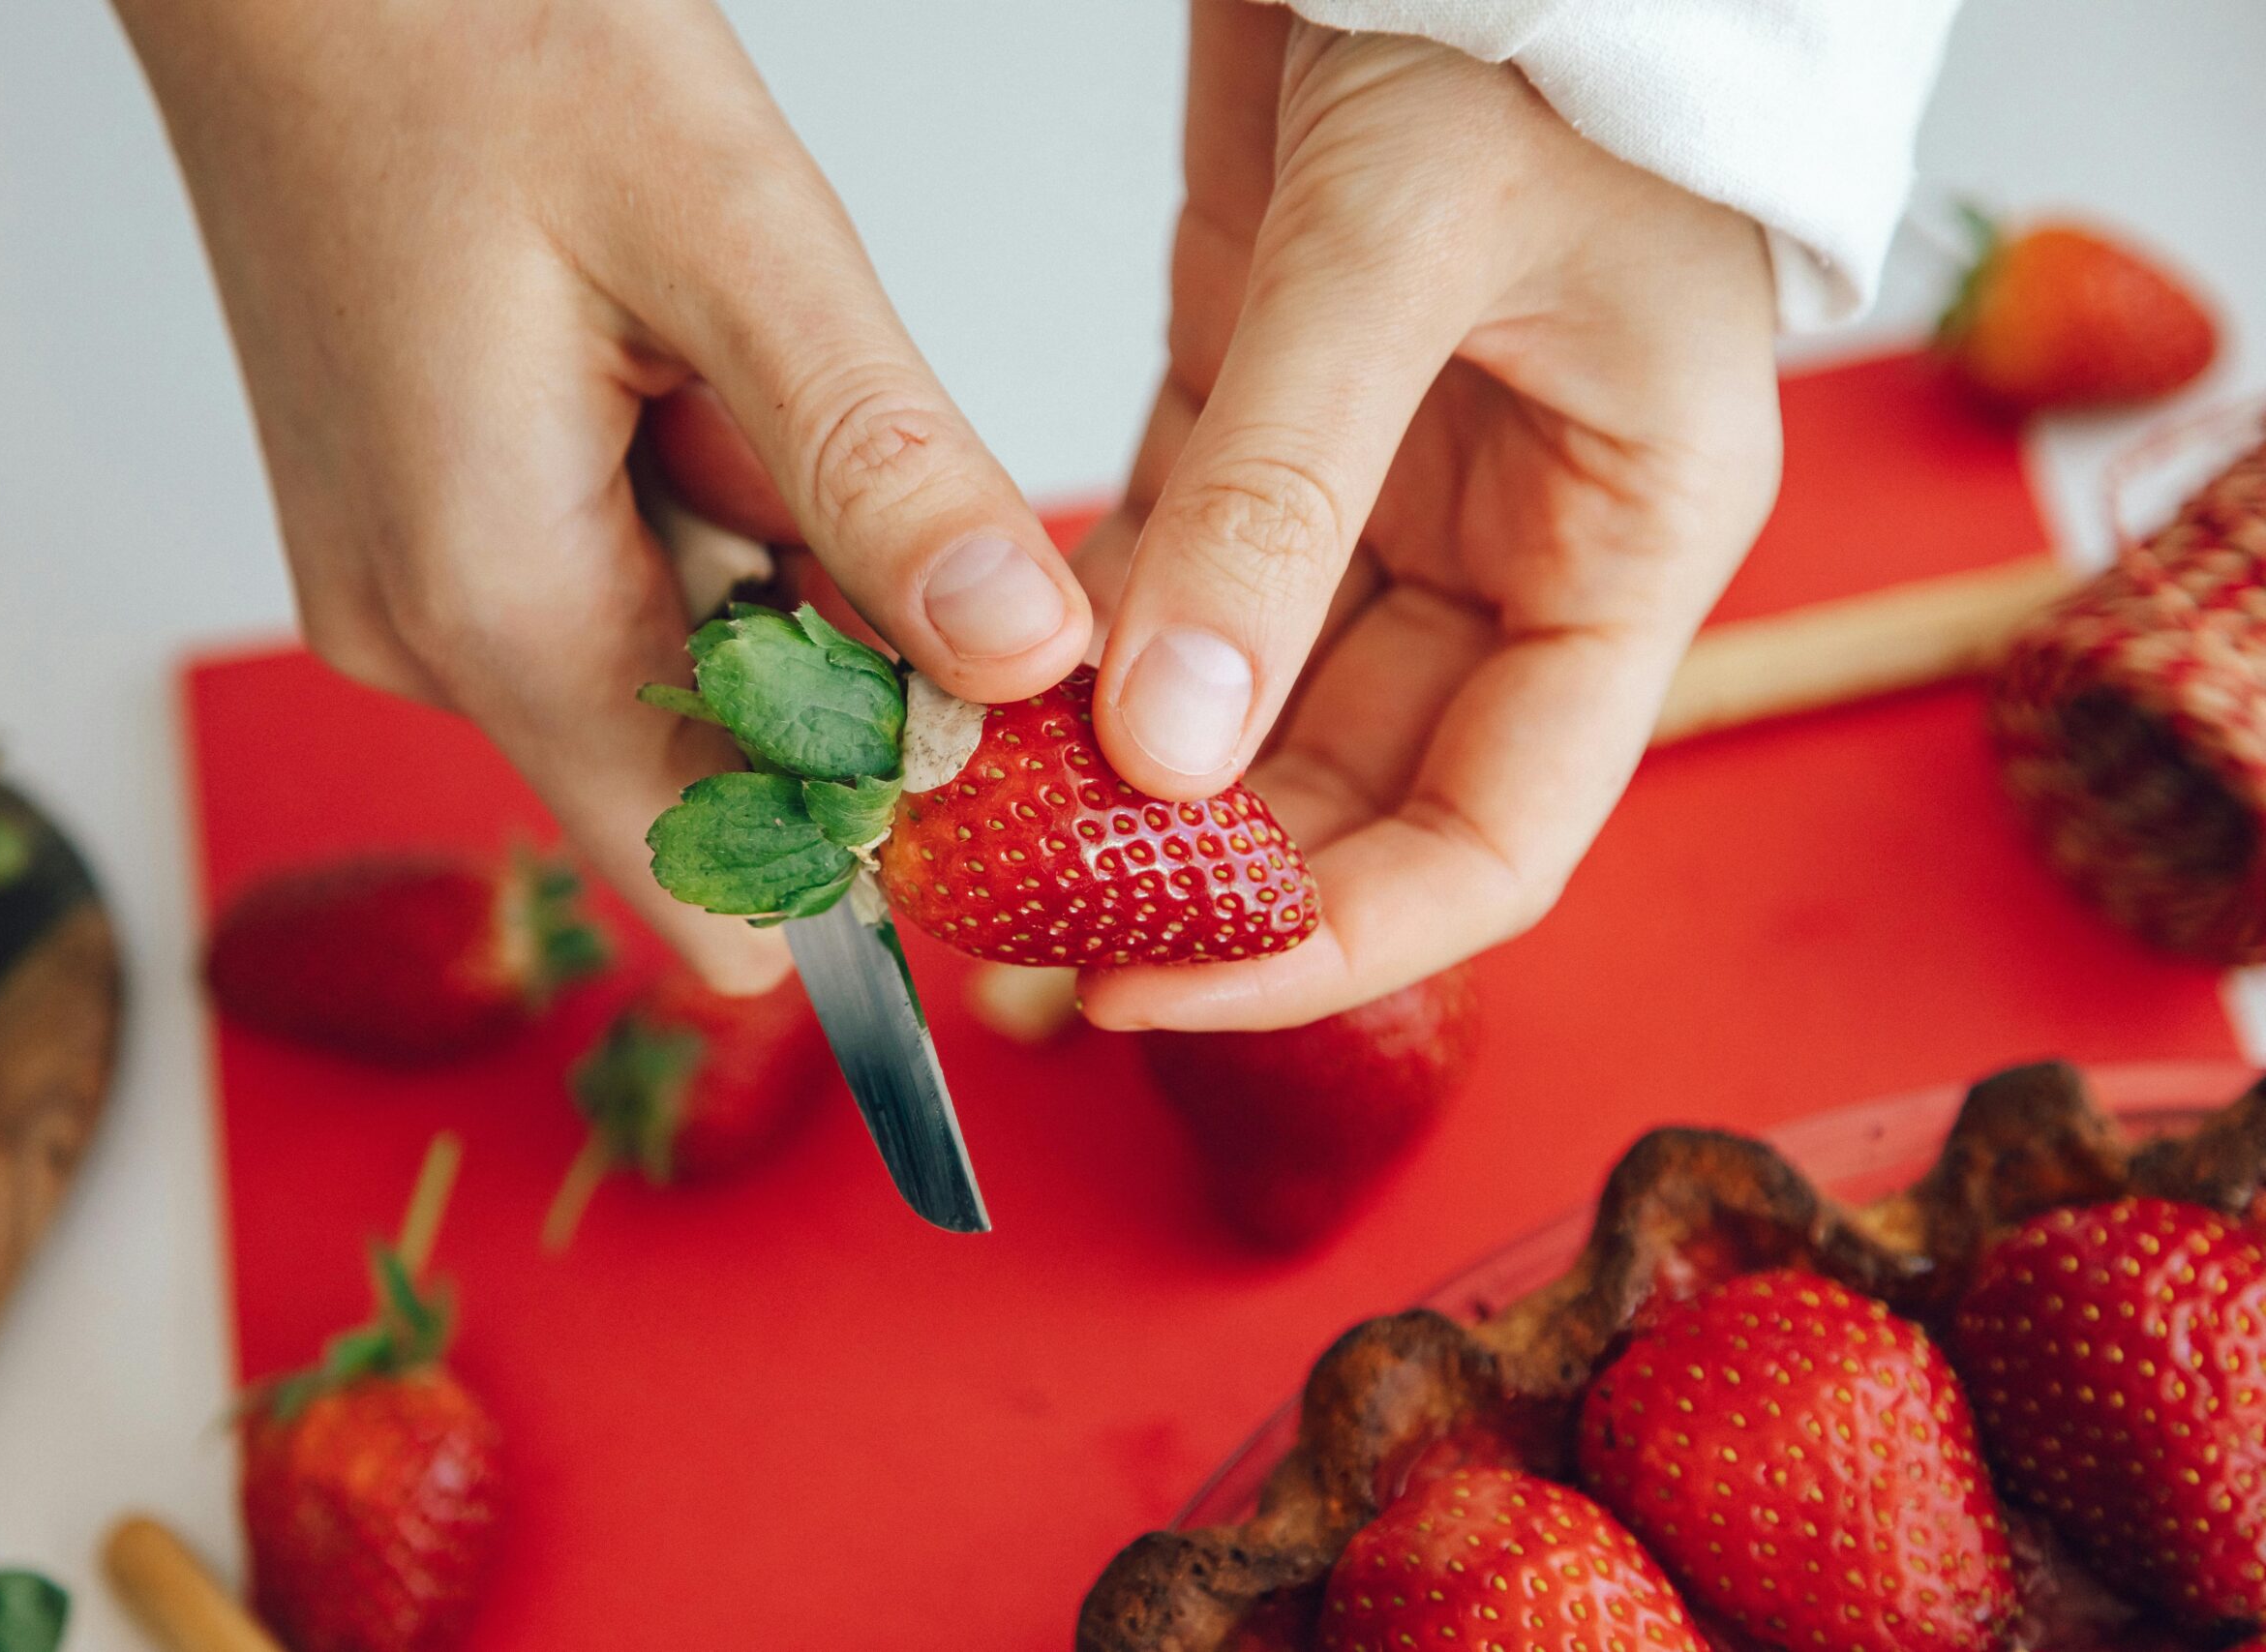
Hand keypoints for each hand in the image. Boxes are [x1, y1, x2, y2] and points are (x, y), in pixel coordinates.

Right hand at [115, 0, 1092, 988]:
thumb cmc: (462, 30)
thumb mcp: (732, 241)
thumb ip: (880, 473)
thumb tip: (1019, 660)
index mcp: (494, 605)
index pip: (719, 888)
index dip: (874, 835)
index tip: (978, 720)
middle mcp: (429, 640)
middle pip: (716, 776)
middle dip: (829, 655)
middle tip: (833, 453)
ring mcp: (416, 593)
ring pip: (676, 675)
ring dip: (764, 562)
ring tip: (714, 371)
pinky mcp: (428, 536)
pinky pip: (613, 592)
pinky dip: (694, 514)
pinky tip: (668, 372)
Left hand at [1072, 5, 1782, 1030]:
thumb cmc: (1534, 13)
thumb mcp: (1403, 251)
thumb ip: (1282, 506)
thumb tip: (1168, 753)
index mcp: (1625, 545)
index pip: (1499, 832)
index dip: (1338, 940)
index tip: (1158, 988)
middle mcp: (1515, 544)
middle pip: (1359, 789)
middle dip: (1203, 876)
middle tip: (1023, 927)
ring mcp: (1388, 485)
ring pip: (1254, 700)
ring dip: (1128, 772)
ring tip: (979, 826)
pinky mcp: (1271, 412)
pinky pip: (1181, 579)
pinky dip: (1092, 640)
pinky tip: (988, 685)